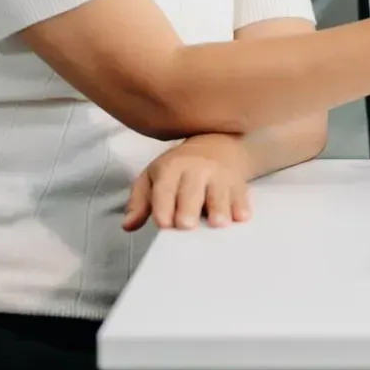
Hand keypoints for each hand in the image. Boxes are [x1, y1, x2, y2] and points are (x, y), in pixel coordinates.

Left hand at [122, 134, 253, 231]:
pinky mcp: (238, 182)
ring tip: (218, 223)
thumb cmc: (179, 169)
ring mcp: (219, 175)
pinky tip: (240, 216)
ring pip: (219, 191)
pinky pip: (240, 194)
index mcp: (170, 168)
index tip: (163, 224)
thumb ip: (140, 202)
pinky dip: (241, 205)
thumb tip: (128, 225)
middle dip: (188, 207)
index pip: (164, 187)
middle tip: (187, 225)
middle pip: (191, 190)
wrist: (216, 144)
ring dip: (218, 207)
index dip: (162, 205)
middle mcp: (196, 169)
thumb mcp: (153, 178)